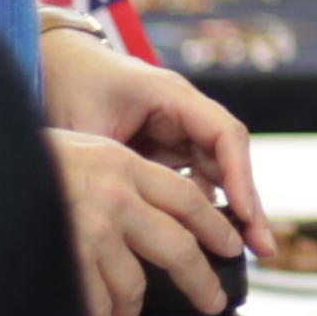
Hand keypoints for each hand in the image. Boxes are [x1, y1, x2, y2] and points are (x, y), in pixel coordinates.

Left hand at [47, 30, 269, 248]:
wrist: (53, 61)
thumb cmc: (68, 82)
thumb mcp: (85, 126)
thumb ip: (109, 166)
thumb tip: (124, 217)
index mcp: (172, 96)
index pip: (223, 134)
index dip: (239, 175)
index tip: (244, 213)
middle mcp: (184, 113)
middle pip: (230, 159)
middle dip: (247, 203)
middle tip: (263, 247)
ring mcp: (177, 131)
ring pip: (216, 174)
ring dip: (229, 210)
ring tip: (237, 254)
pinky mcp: (165, 148)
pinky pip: (193, 180)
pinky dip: (200, 210)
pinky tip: (204, 242)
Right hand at [58, 133, 243, 315]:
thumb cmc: (28, 157)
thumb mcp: (84, 148)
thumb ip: (121, 175)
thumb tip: (154, 212)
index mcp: (124, 164)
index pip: (187, 199)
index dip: (216, 227)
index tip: (231, 249)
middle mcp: (115, 196)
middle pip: (177, 247)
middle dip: (200, 283)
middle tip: (211, 304)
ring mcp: (91, 229)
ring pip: (134, 286)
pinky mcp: (66, 257)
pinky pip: (93, 306)